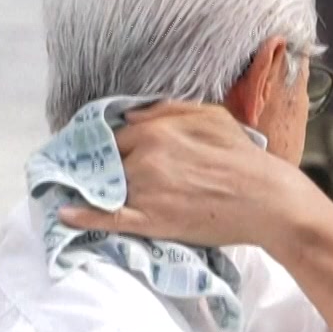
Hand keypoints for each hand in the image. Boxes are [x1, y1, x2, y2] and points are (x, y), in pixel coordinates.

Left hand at [56, 101, 308, 249]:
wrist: (266, 201)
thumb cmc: (243, 157)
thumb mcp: (211, 117)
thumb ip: (167, 110)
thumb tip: (130, 116)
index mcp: (155, 131)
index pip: (115, 136)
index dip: (109, 146)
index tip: (101, 153)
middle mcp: (144, 158)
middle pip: (108, 162)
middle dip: (101, 168)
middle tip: (90, 174)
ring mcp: (145, 191)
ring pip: (106, 188)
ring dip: (92, 190)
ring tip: (76, 191)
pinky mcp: (151, 221)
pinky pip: (108, 218)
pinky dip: (84, 217)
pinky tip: (66, 215)